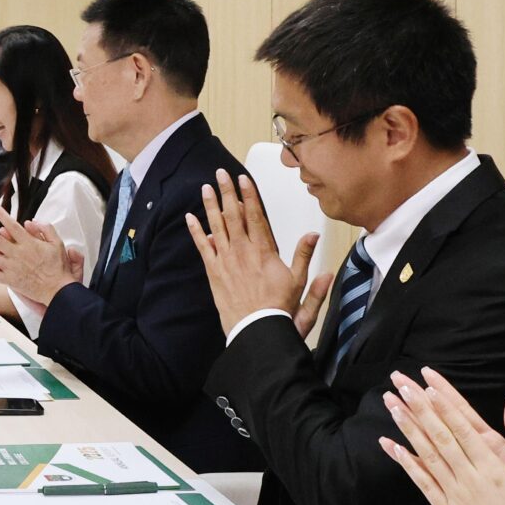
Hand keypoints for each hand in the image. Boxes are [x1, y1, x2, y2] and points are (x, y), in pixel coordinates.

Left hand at [0, 216, 83, 302]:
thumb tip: (30, 221)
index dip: (2, 214)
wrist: (58, 290)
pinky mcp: (10, 280)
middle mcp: (17, 254)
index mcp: (29, 244)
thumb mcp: (58, 243)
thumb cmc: (59, 267)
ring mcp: (12, 268)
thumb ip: (45, 229)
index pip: (12, 225)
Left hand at [185, 170, 333, 337]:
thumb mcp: (300, 283)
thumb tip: (313, 235)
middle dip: (227, 192)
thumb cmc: (279, 310)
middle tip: (221, 174)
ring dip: (210, 205)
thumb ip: (305, 256)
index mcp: (265, 251)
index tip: (244, 179)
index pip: (256, 216)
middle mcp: (243, 252)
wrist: (257, 331)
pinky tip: (190, 218)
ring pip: (216, 226)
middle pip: (234, 215)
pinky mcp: (214, 272)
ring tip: (205, 187)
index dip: (249, 195)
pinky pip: (202, 247)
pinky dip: (196, 232)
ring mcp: (226, 261)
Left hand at [379, 369, 504, 504]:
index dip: (443, 405)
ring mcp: (453, 495)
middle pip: (439, 435)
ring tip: (391, 404)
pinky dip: (405, 462)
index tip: (426, 384)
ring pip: (426, 454)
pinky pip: (421, 482)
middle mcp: (469, 478)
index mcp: (493, 469)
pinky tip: (392, 446)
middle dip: (418, 407)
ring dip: (407, 428)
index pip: (463, 429)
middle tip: (399, 383)